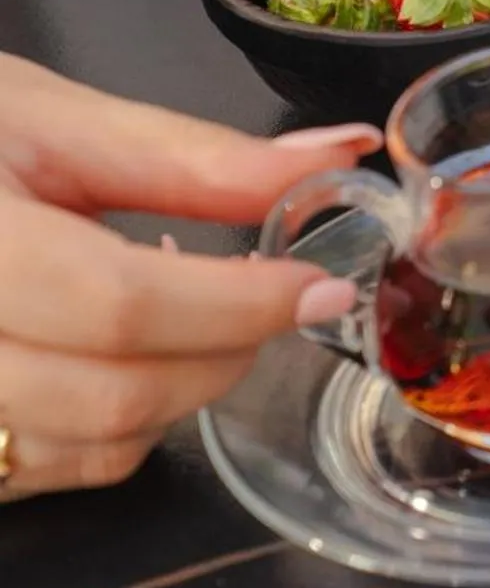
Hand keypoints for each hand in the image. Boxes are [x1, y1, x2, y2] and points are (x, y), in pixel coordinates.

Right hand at [0, 55, 377, 500]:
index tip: (321, 285)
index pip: (117, 304)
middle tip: (270, 298)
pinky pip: (52, 468)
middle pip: (113, 393)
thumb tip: (342, 154)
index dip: (238, 304)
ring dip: (181, 391)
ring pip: (94, 445)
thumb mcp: (51, 119)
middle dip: (226, 350)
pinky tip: (121, 353)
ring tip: (191, 312)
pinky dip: (120, 423)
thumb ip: (197, 156)